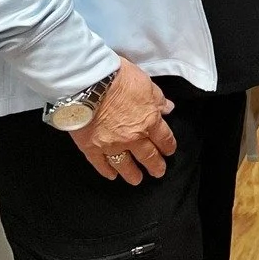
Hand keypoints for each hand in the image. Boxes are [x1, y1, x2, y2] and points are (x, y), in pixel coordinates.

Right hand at [69, 57, 177, 183]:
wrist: (89, 85)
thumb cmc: (120, 79)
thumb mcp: (147, 84)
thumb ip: (158, 100)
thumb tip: (168, 109)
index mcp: (149, 121)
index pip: (164, 138)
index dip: (168, 146)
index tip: (169, 152)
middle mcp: (133, 137)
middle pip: (147, 155)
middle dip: (155, 165)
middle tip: (158, 173)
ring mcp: (111, 145)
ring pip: (125, 165)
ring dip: (132, 174)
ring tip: (137, 180)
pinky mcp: (91, 148)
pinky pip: (100, 164)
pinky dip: (107, 171)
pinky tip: (111, 175)